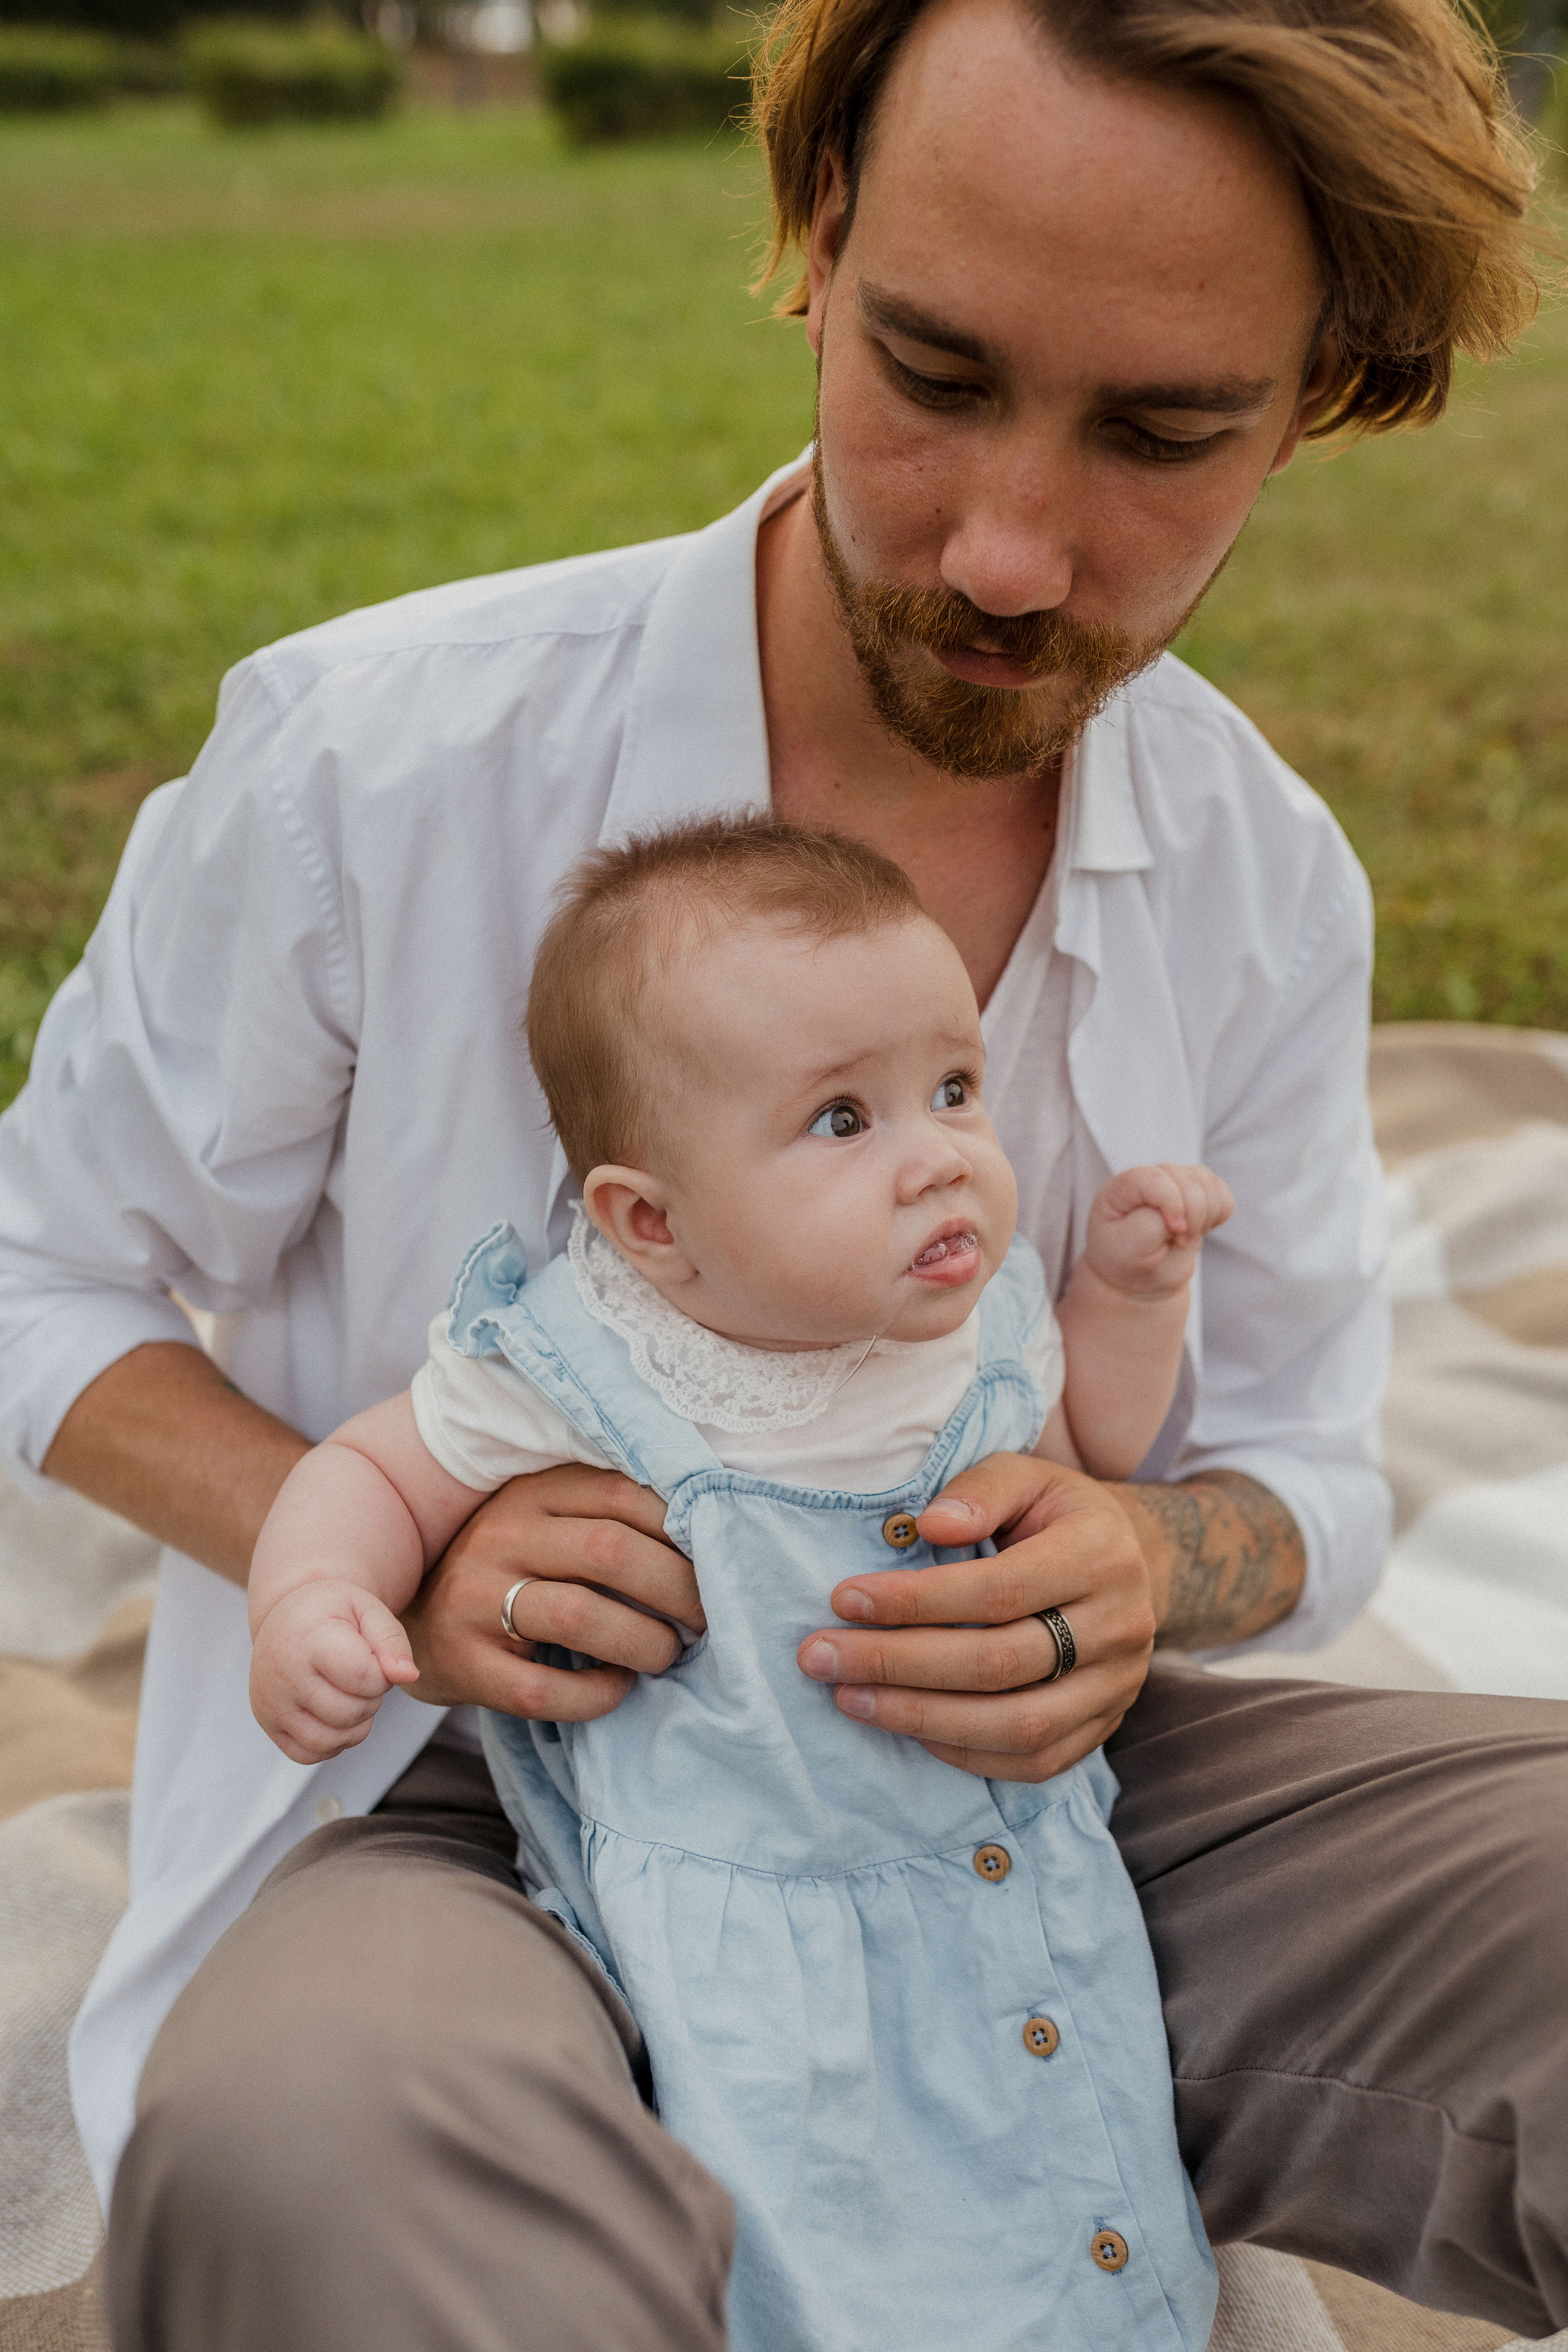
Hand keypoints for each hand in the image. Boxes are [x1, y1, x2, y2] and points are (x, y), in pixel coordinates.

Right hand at [250, 1579, 419, 1764]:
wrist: (288, 1617)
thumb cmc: (332, 1613)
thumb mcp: (367, 1610)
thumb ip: (392, 1641)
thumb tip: (409, 1676)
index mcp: (308, 1640)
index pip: (364, 1678)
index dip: (382, 1675)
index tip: (374, 1658)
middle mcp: (282, 1676)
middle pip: (349, 1714)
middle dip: (370, 1699)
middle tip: (363, 1675)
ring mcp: (270, 1705)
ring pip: (329, 1742)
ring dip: (355, 1726)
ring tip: (352, 1695)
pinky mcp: (269, 1725)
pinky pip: (309, 1754)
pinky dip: (332, 1743)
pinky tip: (335, 1714)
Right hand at [401, 1463, 704, 1720]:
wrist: (414, 1625)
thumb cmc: (512, 1572)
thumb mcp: (548, 1523)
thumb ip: (607, 1518)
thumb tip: (710, 1540)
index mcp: (531, 1491)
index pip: (621, 1493)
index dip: (681, 1528)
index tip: (715, 1560)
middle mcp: (499, 1535)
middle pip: (608, 1551)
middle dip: (675, 1588)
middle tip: (704, 1617)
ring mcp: (474, 1600)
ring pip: (578, 1617)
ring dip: (643, 1641)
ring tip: (667, 1653)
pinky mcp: (463, 1664)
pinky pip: (542, 1689)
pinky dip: (597, 1694)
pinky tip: (618, 1687)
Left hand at [796, 1455, 1158, 1781]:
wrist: (1130, 1563)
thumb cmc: (1054, 1515)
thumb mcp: (1026, 1476)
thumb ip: (979, 1490)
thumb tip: (926, 1525)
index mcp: (1099, 1554)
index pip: (997, 1591)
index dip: (915, 1601)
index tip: (843, 1598)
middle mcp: (1119, 1626)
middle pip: (999, 1664)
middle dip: (897, 1664)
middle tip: (820, 1657)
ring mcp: (1116, 1687)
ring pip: (1017, 1726)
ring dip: (920, 1718)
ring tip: (848, 1698)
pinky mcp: (1104, 1727)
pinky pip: (1034, 1762)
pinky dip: (964, 1753)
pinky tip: (907, 1727)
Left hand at [1083, 1163, 1232, 1296]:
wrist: (1139, 1277)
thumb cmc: (1126, 1262)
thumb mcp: (1127, 1252)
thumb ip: (1149, 1227)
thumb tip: (1178, 1213)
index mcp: (1122, 1189)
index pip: (1154, 1178)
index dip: (1172, 1203)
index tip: (1175, 1232)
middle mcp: (1149, 1179)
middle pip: (1187, 1179)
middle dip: (1193, 1215)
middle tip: (1180, 1243)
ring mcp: (1175, 1183)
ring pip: (1207, 1183)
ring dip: (1206, 1215)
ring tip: (1186, 1237)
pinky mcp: (1197, 1194)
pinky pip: (1222, 1194)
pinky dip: (1219, 1214)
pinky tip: (1200, 1230)